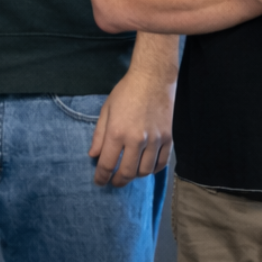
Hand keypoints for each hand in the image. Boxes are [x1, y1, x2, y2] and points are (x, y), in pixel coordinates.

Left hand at [88, 56, 175, 186]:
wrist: (152, 79)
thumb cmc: (126, 92)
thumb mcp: (106, 111)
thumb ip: (99, 135)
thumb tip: (93, 155)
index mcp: (117, 132)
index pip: (107, 164)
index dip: (101, 176)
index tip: (99, 182)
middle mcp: (136, 139)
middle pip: (127, 172)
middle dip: (118, 181)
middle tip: (113, 182)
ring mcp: (155, 140)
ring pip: (145, 171)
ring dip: (135, 176)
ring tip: (129, 173)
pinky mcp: (168, 138)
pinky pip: (161, 163)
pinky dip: (153, 170)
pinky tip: (146, 168)